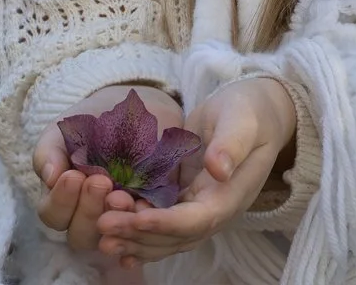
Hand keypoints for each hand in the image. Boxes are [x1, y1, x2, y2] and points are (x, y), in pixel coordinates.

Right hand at [32, 84, 184, 262]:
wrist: (138, 105)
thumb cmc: (94, 121)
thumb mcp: (67, 130)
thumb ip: (51, 151)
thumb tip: (50, 177)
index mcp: (65, 200)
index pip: (54, 215)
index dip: (61, 201)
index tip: (73, 176)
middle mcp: (91, 217)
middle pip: (80, 235)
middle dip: (89, 210)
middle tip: (101, 182)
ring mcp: (121, 220)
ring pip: (113, 239)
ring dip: (116, 220)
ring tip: (123, 195)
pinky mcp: (152, 217)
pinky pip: (147, 232)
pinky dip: (145, 223)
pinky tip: (147, 204)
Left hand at [94, 76, 297, 267]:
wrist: (253, 113)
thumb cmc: (248, 112)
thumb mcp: (242, 121)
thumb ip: (232, 144)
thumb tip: (219, 169)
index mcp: (229, 196)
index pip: (196, 220)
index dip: (165, 223)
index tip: (135, 218)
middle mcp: (214, 211)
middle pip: (175, 236)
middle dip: (139, 234)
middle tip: (103, 227)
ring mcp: (198, 208)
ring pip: (165, 237)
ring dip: (134, 240)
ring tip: (103, 239)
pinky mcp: (183, 199)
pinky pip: (161, 224)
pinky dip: (138, 235)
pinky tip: (115, 242)